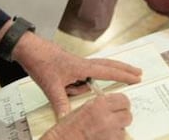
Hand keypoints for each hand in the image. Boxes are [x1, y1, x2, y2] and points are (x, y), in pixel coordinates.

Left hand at [11, 32, 141, 116]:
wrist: (29, 49)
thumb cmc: (41, 63)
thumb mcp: (50, 86)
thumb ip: (60, 103)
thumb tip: (66, 119)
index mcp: (82, 67)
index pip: (108, 71)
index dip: (124, 75)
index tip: (137, 77)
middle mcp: (83, 63)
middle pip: (109, 65)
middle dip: (124, 69)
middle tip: (139, 72)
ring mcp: (77, 64)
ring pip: (96, 70)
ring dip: (101, 76)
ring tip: (88, 84)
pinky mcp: (71, 65)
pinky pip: (83, 75)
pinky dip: (85, 81)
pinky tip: (74, 88)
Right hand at [40, 93, 131, 139]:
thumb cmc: (68, 128)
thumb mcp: (84, 107)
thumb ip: (101, 104)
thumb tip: (113, 103)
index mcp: (99, 105)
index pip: (123, 100)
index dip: (123, 103)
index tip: (121, 105)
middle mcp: (106, 118)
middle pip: (127, 115)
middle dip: (122, 116)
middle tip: (115, 118)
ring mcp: (110, 133)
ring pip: (124, 128)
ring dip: (118, 129)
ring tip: (106, 129)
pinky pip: (119, 139)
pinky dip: (114, 138)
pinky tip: (104, 136)